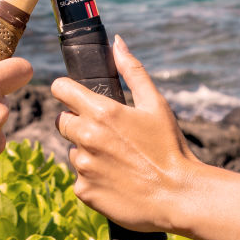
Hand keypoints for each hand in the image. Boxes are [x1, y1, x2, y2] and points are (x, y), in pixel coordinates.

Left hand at [52, 36, 202, 234]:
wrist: (179, 196)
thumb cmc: (170, 147)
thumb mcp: (156, 104)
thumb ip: (132, 71)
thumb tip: (116, 43)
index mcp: (101, 111)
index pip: (60, 89)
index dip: (67, 91)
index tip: (77, 97)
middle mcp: (86, 137)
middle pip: (63, 121)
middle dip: (79, 123)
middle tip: (109, 134)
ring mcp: (83, 166)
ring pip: (73, 151)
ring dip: (87, 152)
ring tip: (118, 159)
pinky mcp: (83, 191)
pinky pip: (80, 178)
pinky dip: (93, 178)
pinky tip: (117, 180)